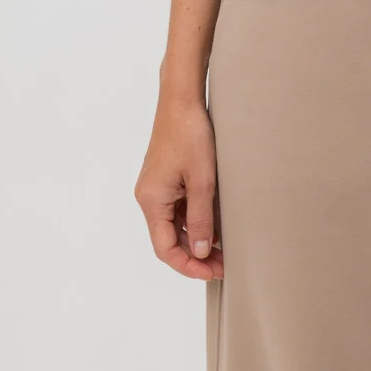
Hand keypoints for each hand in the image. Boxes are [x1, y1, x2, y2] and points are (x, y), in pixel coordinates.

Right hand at [134, 94, 223, 279]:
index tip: (213, 272)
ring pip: (173, 224)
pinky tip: (213, 221)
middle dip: (194, 254)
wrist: (181, 98)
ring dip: (195, 237)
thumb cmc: (190, 134)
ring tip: (222, 246)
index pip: (165, 249)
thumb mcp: (202, 181)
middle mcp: (148, 196)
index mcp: (151, 200)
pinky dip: (193, 219)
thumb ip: (200, 220)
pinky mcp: (165, 176)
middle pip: (168, 239)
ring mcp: (156, 186)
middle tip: (223, 262)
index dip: (188, 265)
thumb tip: (198, 252)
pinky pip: (176, 207)